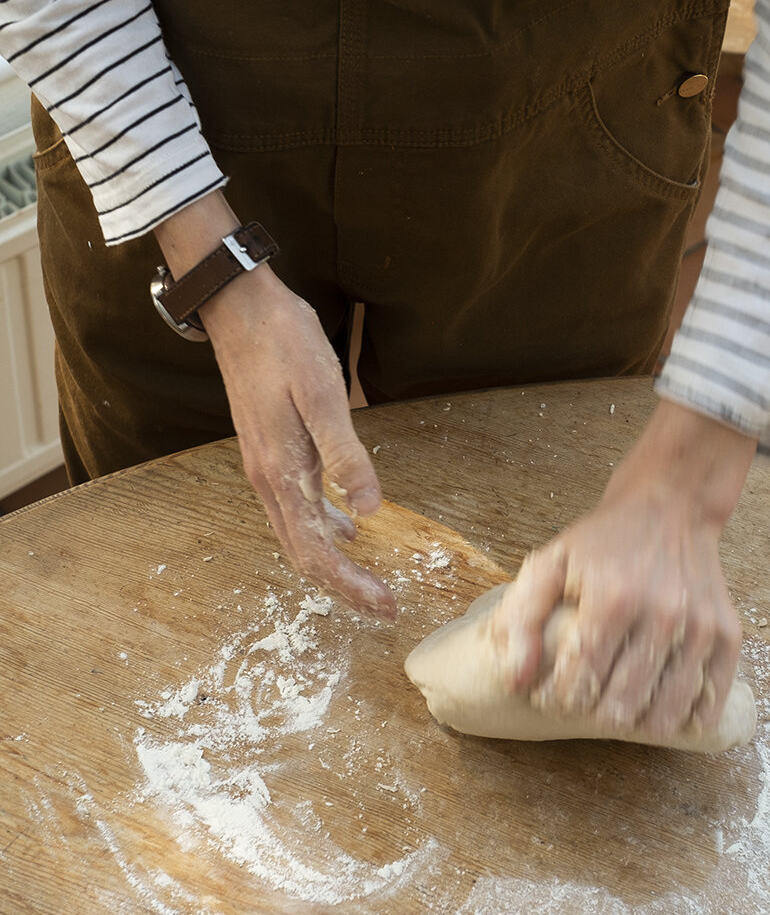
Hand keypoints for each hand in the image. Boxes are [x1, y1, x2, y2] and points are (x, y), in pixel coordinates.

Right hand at [155, 194, 394, 618]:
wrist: (239, 306)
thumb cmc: (283, 342)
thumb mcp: (324, 394)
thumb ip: (347, 454)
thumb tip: (370, 510)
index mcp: (281, 471)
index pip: (316, 550)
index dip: (351, 584)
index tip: (386, 605)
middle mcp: (268, 478)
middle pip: (305, 553)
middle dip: (344, 586)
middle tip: (384, 607)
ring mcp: (266, 466)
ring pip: (299, 534)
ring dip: (334, 562)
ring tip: (369, 580)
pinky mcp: (271, 450)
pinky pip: (297, 506)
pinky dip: (324, 527)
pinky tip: (349, 525)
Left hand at [490, 399, 754, 735]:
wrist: (670, 507)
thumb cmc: (604, 541)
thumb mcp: (550, 562)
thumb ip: (521, 619)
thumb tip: (516, 682)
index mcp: (614, 597)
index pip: (580, 679)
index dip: (558, 699)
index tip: (550, 696)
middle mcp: (663, 614)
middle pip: (621, 704)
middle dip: (593, 713)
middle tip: (583, 700)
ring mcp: (701, 627)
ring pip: (664, 713)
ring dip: (635, 721)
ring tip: (616, 705)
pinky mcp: (728, 635)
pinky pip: (710, 701)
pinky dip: (684, 718)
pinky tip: (660, 710)